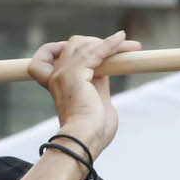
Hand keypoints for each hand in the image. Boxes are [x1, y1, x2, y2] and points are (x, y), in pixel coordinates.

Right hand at [26, 32, 141, 157]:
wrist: (85, 140)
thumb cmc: (92, 131)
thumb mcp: (96, 100)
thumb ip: (98, 82)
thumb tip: (107, 69)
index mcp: (58, 83)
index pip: (47, 56)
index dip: (61, 47)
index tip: (85, 48)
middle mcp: (57, 75)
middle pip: (73, 45)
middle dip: (96, 43)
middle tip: (120, 49)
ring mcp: (63, 72)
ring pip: (86, 45)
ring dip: (111, 44)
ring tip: (132, 47)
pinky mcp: (76, 72)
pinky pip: (96, 51)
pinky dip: (111, 44)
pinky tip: (123, 39)